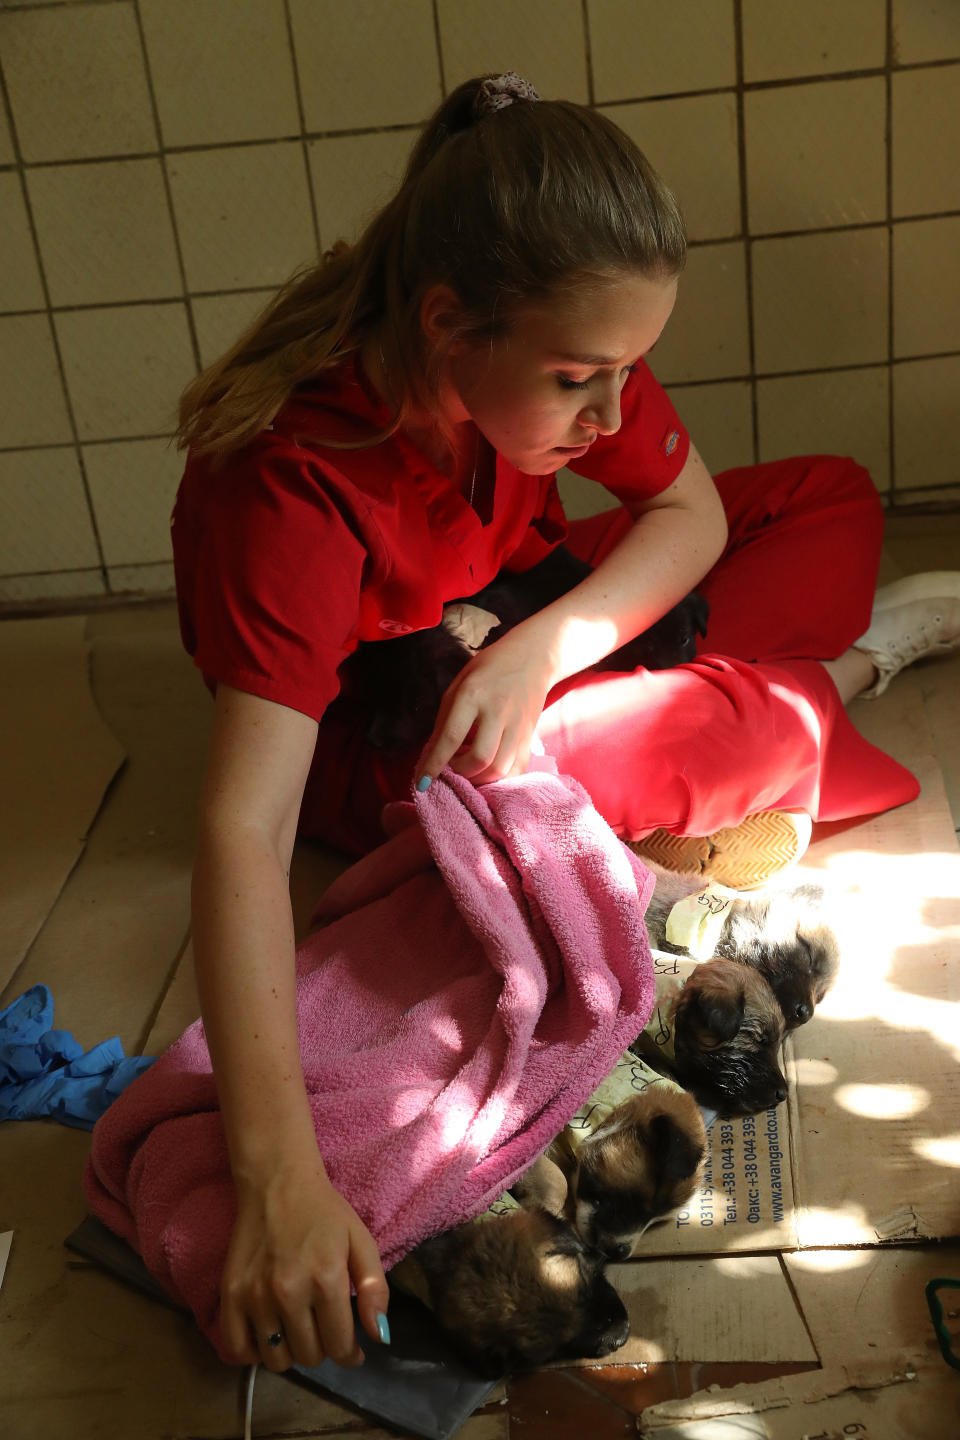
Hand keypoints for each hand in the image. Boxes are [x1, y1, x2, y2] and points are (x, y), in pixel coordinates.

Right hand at [219, 1155, 388, 1372]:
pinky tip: (268, 1336)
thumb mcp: (361, 1242)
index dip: (350, 1354)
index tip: (351, 1348)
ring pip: (277, 1359)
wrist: (277, 1183)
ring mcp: (255, 1296)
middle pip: (309, 1356)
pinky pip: (238, 1349)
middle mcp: (288, 1293)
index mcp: (326, 1280)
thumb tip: (380, 1337)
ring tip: (298, 1330)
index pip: (340, 1346)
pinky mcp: (230, 1294)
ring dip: (291, 1352)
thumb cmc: (324, 1213)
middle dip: (323, 1348)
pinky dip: (254, 1353)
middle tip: (323, 1328)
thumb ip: (375, 1289)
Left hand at [417, 630, 554, 785]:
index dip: (434, 764)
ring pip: (500, 769)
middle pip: (480, 759)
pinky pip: (517, 770)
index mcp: (474, 694)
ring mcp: (518, 726)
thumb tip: (431, 755)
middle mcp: (498, 712)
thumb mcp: (459, 684)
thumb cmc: (489, 669)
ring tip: (468, 768)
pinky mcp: (531, 736)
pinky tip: (487, 771)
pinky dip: (499, 779)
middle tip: (452, 767)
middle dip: (460, 773)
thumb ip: (444, 719)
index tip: (422, 782)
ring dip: (479, 779)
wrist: (533, 658)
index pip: (451, 736)